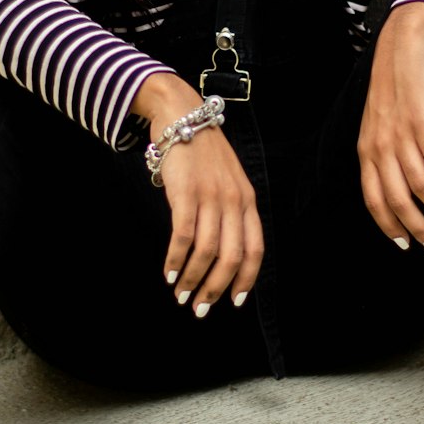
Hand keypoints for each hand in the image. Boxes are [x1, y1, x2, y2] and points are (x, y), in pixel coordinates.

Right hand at [132, 75, 263, 314]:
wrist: (181, 116)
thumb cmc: (202, 153)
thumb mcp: (227, 180)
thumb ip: (229, 211)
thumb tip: (221, 252)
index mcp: (248, 201)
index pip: (255, 250)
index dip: (245, 279)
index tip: (234, 301)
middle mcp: (234, 201)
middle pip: (231, 257)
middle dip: (216, 289)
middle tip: (199, 308)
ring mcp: (211, 197)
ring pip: (207, 252)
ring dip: (192, 279)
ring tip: (180, 293)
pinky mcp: (186, 193)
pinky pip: (183, 236)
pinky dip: (175, 259)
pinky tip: (168, 272)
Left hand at [357, 3, 423, 253]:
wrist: (401, 48)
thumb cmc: (394, 89)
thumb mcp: (378, 125)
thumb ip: (384, 154)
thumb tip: (399, 186)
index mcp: (366, 151)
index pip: (373, 200)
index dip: (389, 226)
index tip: (406, 245)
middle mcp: (379, 147)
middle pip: (396, 201)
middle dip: (417, 229)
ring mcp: (400, 135)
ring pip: (418, 186)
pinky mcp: (422, 123)